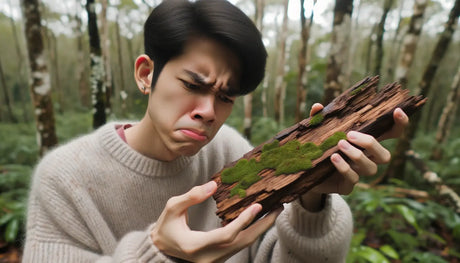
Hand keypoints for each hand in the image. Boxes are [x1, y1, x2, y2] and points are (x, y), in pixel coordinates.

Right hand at [151, 181, 282, 261]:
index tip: (258, 206)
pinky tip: (260, 218)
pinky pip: (241, 244)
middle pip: (243, 242)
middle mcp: (209, 257)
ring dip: (261, 228)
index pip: (227, 235)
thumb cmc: (166, 227)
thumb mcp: (172, 208)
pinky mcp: (220, 258)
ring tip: (274, 210)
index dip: (244, 221)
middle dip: (263, 225)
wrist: (161, 250)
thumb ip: (191, 196)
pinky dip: (252, 231)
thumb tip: (213, 185)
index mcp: (196, 246)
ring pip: (245, 245)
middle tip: (278, 207)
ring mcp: (216, 260)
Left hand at [299, 103, 408, 211]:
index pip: (391, 134)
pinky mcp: (345, 186)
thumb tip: (318, 107)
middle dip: (371, 143)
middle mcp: (366, 159)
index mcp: (365, 143)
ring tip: (340, 144)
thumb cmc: (318, 148)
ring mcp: (357, 174)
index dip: (399, 124)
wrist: (304, 174)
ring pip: (371, 168)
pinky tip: (334, 158)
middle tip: (350, 134)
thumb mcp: (318, 132)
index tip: (397, 111)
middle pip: (385, 156)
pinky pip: (352, 180)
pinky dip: (344, 168)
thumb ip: (319, 119)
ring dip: (357, 155)